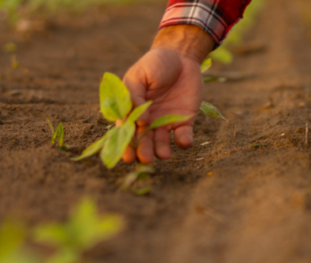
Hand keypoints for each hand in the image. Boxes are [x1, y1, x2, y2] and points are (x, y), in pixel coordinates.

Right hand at [121, 25, 213, 163]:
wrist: (181, 55)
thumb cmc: (155, 63)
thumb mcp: (139, 75)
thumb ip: (134, 95)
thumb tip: (139, 121)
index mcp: (132, 110)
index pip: (127, 131)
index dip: (126, 144)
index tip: (127, 155)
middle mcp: (148, 120)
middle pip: (144, 141)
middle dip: (143, 151)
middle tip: (145, 159)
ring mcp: (166, 121)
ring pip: (161, 143)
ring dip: (161, 150)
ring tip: (164, 154)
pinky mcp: (184, 120)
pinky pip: (183, 136)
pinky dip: (184, 141)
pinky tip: (183, 141)